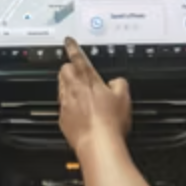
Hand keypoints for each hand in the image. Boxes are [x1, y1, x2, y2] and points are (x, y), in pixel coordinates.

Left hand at [58, 38, 130, 153]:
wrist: (98, 143)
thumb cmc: (110, 121)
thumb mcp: (124, 97)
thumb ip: (119, 83)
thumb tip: (116, 82)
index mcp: (88, 79)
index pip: (77, 57)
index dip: (72, 47)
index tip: (68, 41)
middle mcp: (73, 89)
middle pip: (63, 70)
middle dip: (69, 68)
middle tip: (78, 73)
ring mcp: (66, 104)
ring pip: (61, 87)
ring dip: (69, 86)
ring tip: (82, 94)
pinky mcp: (63, 119)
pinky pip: (63, 107)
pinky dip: (70, 106)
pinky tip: (80, 113)